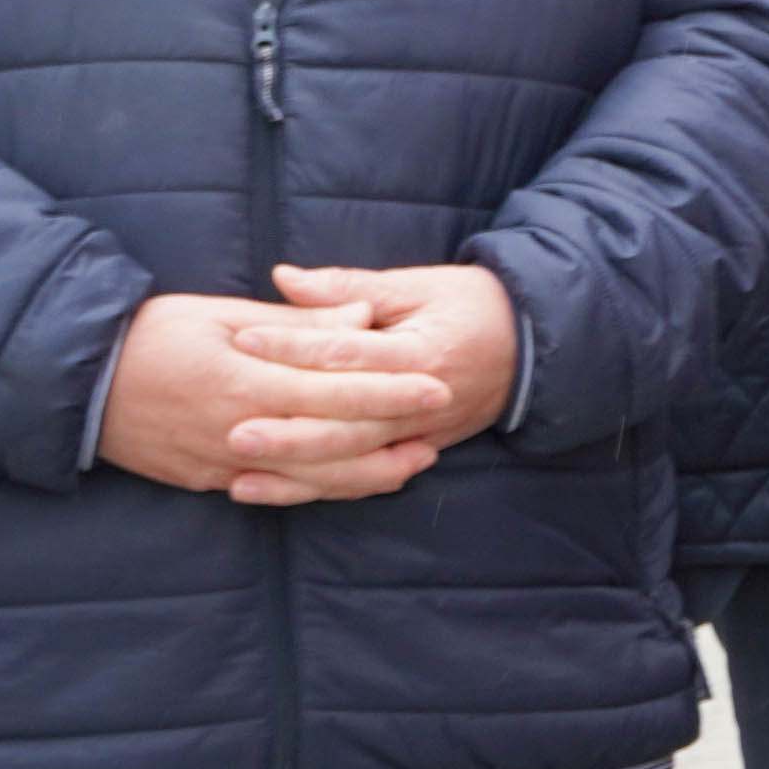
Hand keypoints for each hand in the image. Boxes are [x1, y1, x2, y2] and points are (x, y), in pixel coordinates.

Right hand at [100, 285, 458, 503]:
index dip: (392, 390)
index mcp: (247, 381)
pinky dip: (320, 489)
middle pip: (335, 441)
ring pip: (313, 478)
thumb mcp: (219, 313)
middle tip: (439, 426)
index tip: (437, 384)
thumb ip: (296, 324)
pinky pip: (278, 492)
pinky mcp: (210, 482)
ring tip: (411, 463)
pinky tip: (350, 481)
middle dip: (392, 437)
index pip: (337, 389)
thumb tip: (361, 318)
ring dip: (367, 474)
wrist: (76, 384)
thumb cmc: (148, 334)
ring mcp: (226, 464)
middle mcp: (242, 430)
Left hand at [220, 261, 524, 502]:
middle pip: (348, 424)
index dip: (295, 346)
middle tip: (233, 431)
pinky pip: (362, 479)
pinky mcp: (418, 451)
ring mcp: (421, 434)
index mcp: (420, 352)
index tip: (244, 339)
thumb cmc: (472, 305)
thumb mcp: (416, 285)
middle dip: (290, 432)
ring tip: (239, 472)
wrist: (535, 346)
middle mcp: (421, 401)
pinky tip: (270, 490)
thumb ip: (348, 286)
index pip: (349, 352)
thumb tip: (284, 277)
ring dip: (296, 470)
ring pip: (352, 461)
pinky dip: (316, 488)